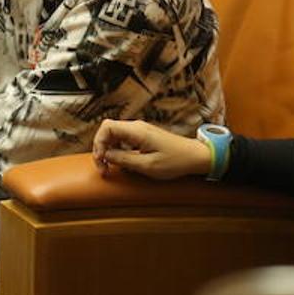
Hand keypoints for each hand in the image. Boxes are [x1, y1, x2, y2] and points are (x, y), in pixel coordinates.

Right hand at [91, 119, 212, 179]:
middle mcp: (136, 127)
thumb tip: (106, 155)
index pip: (106, 128)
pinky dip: (118, 149)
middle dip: (101, 148)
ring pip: (114, 135)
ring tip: (111, 166)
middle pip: (108, 130)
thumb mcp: (147, 165)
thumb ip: (124, 159)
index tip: (101, 161)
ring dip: (109, 149)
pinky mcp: (143, 136)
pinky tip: (122, 162)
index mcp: (136, 131)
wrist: (195, 156)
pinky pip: (123, 139)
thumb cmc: (175, 161)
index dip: (99, 143)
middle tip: (104, 167)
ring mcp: (140, 131)